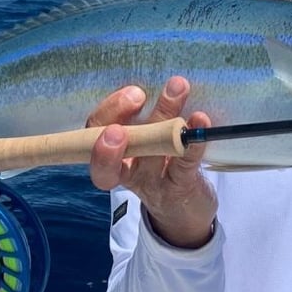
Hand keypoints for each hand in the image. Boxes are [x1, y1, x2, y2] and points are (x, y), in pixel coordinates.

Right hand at [86, 76, 217, 248]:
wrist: (185, 210)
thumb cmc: (160, 165)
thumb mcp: (143, 142)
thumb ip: (140, 116)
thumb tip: (144, 81)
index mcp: (112, 153)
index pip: (90, 135)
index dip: (101, 117)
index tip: (124, 94)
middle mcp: (127, 168)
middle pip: (113, 144)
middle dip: (118, 117)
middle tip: (136, 96)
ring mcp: (153, 180)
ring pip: (152, 148)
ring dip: (165, 114)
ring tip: (177, 87)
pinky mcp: (180, 186)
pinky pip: (184, 163)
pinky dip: (194, 142)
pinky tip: (200, 121)